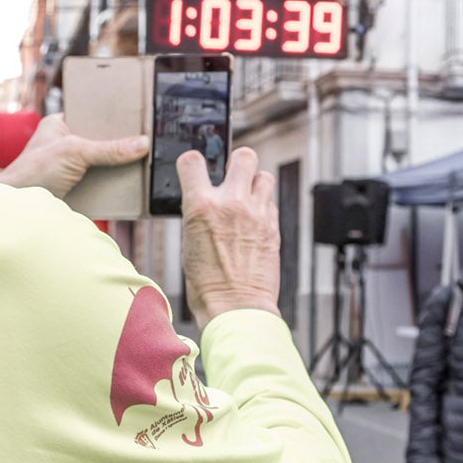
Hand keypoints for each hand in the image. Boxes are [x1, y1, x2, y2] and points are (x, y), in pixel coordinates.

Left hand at [0, 113, 146, 199]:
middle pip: (99, 140)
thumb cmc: (34, 172)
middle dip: (119, 144)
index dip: (111, 117)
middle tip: (144, 141)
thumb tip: (142, 144)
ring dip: (117, 166)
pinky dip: (111, 183)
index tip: (135, 117)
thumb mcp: (75, 152)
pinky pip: (98, 181)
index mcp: (58, 125)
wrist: (18, 211)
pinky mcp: (73, 187)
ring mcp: (68, 166)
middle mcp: (63, 143)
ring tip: (143, 162)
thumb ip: (108, 149)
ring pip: (100, 162)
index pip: (90, 115)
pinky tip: (128, 182)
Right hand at [178, 146, 279, 328]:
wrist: (236, 307)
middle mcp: (231, 203)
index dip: (193, 162)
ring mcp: (256, 213)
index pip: (193, 161)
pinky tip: (254, 223)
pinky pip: (270, 203)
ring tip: (246, 200)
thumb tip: (205, 200)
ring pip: (265, 176)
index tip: (195, 168)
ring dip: (255, 184)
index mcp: (201, 206)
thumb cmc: (207, 283)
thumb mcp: (189, 242)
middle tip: (232, 177)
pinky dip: (263, 207)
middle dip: (237, 163)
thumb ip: (199, 213)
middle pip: (244, 156)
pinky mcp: (273, 227)